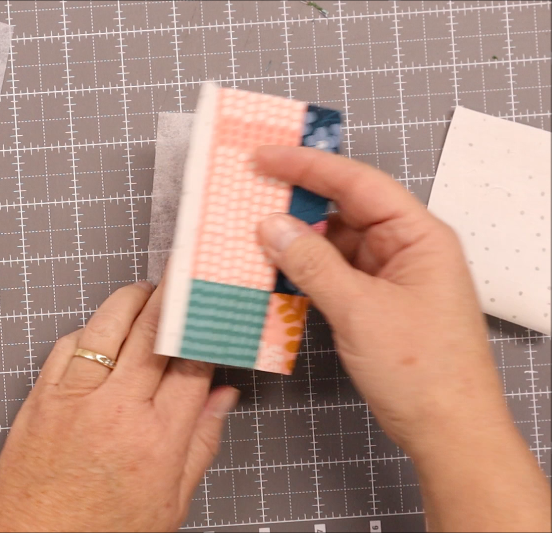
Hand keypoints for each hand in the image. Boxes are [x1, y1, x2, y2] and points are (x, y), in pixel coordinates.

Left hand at [0, 281, 238, 531]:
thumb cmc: (102, 531)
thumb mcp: (171, 502)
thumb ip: (202, 443)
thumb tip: (224, 397)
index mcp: (157, 440)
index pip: (194, 364)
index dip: (209, 331)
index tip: (217, 314)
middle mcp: (117, 410)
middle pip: (154, 332)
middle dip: (175, 297)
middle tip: (188, 277)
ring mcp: (75, 398)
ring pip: (109, 324)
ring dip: (133, 299)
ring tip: (149, 292)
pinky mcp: (42, 396)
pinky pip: (68, 343)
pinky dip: (91, 328)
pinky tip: (104, 329)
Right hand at [255, 146, 549, 531]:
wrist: (447, 431)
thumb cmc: (422, 370)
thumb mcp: (359, 310)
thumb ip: (312, 264)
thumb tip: (271, 226)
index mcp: (419, 236)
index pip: (358, 184)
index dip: (309, 166)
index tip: (264, 157)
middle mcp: (406, 248)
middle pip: (345, 208)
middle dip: (299, 200)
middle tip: (250, 190)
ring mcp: (390, 277)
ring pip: (335, 242)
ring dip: (297, 239)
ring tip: (252, 231)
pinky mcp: (375, 303)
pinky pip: (334, 273)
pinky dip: (304, 270)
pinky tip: (274, 269)